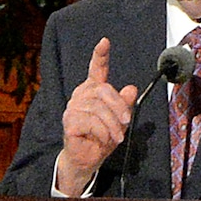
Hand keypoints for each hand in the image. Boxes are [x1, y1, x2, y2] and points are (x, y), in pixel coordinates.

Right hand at [56, 37, 136, 195]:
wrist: (87, 159)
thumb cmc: (101, 138)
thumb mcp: (119, 121)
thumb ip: (124, 105)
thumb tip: (131, 89)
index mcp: (93, 91)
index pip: (96, 69)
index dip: (100, 55)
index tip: (105, 42)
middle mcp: (81, 95)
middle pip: (103, 90)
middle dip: (119, 107)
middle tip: (126, 122)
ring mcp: (72, 108)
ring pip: (99, 108)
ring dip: (112, 124)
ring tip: (116, 136)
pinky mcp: (69, 122)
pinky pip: (91, 121)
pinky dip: (103, 132)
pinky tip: (105, 139)